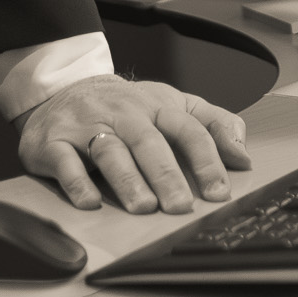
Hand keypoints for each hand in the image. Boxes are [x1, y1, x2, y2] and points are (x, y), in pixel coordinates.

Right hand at [19, 75, 251, 213]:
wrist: (63, 89)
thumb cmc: (126, 108)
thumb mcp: (172, 105)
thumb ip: (213, 124)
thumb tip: (243, 155)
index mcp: (157, 106)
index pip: (187, 130)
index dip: (206, 161)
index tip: (219, 192)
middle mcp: (123, 114)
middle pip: (148, 142)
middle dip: (166, 175)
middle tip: (181, 206)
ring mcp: (87, 126)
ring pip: (110, 151)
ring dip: (127, 180)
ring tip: (143, 207)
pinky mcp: (53, 142)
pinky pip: (64, 161)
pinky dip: (77, 182)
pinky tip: (90, 202)